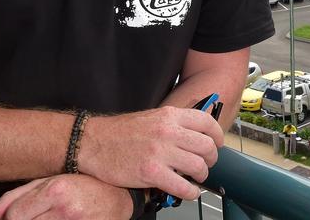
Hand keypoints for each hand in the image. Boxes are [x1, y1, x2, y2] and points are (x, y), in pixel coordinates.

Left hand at [0, 174, 130, 219]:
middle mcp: (67, 210)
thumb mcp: (49, 182)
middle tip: (39, 215)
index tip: (22, 214)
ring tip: (49, 217)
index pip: (14, 216)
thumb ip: (15, 197)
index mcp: (56, 190)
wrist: (120, 197)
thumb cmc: (83, 186)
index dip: (12, 218)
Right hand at [79, 106, 222, 199]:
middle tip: (206, 165)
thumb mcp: (152, 118)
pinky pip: (182, 186)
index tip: (218, 144)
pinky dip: (190, 192)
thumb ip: (174, 124)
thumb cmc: (120, 132)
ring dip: (201, 176)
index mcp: (169, 116)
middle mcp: (168, 132)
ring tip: (195, 179)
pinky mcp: (151, 172)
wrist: (92, 142)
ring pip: (198, 167)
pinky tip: (188, 191)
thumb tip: (195, 134)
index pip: (207, 122)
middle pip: (206, 146)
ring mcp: (160, 152)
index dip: (217, 136)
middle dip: (211, 159)